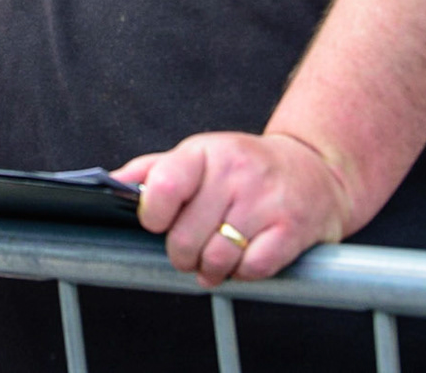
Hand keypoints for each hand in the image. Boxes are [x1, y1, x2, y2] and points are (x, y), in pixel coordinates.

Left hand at [113, 131, 350, 286]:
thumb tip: (110, 184)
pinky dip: (242, 274)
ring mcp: (265, 201)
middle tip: (189, 252)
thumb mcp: (200, 155)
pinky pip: (252, 269)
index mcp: (205, 152)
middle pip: (185, 237)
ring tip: (214, 259)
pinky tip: (243, 261)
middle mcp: (235, 173)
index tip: (158, 223)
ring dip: (210, 270)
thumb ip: (154, 170)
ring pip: (216, 258)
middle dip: (181, 255)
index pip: (163, 186)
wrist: (316, 171)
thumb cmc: (246, 167)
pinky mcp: (292, 228)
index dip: (153, 216)